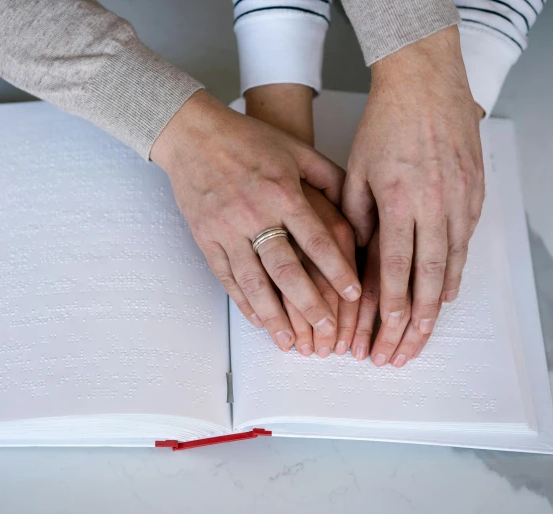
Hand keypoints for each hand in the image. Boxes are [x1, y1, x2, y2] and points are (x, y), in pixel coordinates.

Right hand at [151, 90, 361, 351]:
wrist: (192, 133)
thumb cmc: (248, 139)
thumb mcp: (296, 149)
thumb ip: (330, 177)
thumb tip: (360, 205)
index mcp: (283, 192)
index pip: (316, 240)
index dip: (337, 270)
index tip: (353, 295)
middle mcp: (255, 214)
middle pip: (286, 269)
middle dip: (309, 304)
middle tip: (328, 332)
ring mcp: (227, 229)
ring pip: (253, 281)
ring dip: (274, 315)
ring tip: (291, 342)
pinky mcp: (205, 238)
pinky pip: (226, 277)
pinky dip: (242, 302)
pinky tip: (258, 321)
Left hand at [343, 26, 483, 339]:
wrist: (427, 83)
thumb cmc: (385, 123)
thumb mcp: (356, 168)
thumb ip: (357, 215)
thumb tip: (356, 256)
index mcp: (399, 199)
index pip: (395, 267)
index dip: (388, 307)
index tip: (380, 336)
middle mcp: (434, 205)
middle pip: (426, 278)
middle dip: (412, 323)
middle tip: (401, 353)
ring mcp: (459, 200)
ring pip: (449, 266)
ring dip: (435, 307)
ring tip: (422, 336)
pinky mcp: (474, 194)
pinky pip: (464, 244)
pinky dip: (453, 274)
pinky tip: (444, 295)